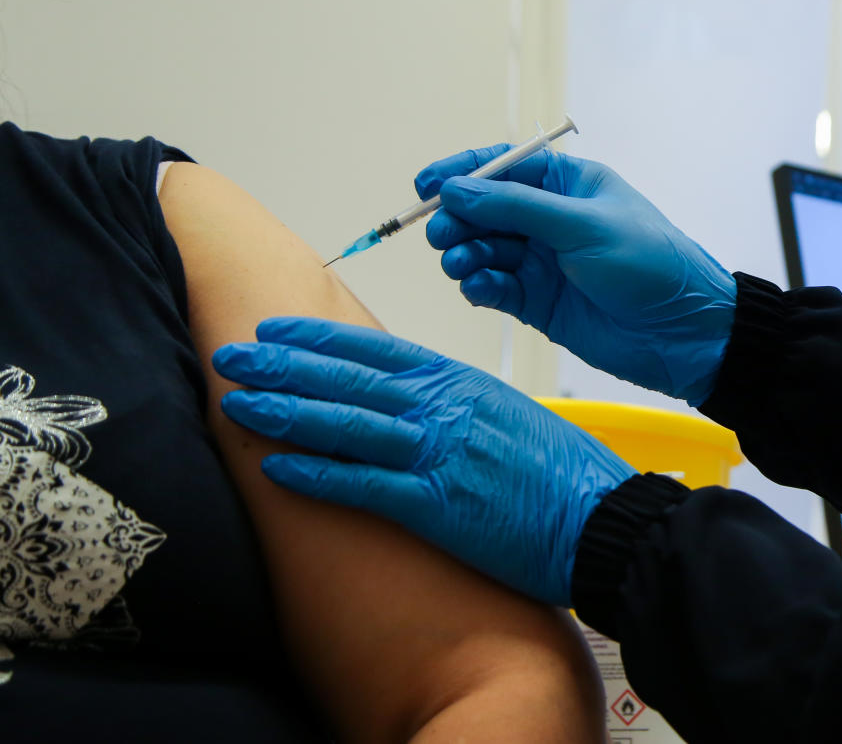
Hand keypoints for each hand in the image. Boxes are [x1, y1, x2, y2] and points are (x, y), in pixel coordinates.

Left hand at [212, 316, 636, 605]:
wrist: (603, 518)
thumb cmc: (565, 474)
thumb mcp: (511, 417)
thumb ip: (460, 406)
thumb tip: (420, 408)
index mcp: (463, 382)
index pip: (378, 349)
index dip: (320, 338)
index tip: (276, 331)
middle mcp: (446, 407)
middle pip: (351, 378)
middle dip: (284, 366)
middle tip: (231, 355)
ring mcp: (441, 452)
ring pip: (347, 423)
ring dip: (286, 412)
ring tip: (237, 403)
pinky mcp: (439, 504)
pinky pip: (365, 484)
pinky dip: (318, 475)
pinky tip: (276, 469)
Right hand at [415, 147, 736, 406]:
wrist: (683, 334)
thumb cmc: (649, 264)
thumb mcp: (583, 226)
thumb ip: (516, 208)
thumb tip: (454, 190)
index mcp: (567, 185)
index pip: (502, 167)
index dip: (461, 173)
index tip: (426, 186)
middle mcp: (550, 220)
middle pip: (483, 210)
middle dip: (457, 219)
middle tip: (441, 235)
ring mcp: (542, 262)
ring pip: (483, 250)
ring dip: (465, 255)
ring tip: (460, 265)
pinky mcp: (537, 303)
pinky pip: (494, 288)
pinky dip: (478, 286)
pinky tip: (476, 289)